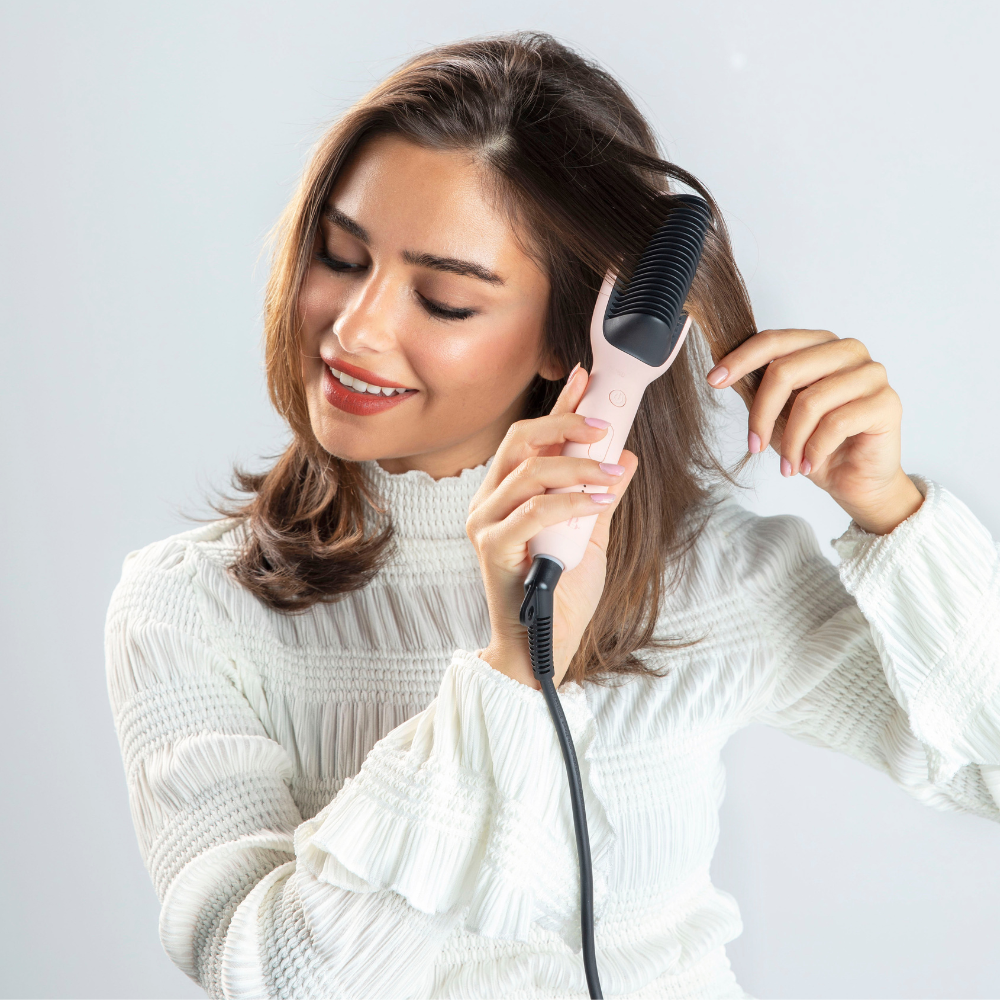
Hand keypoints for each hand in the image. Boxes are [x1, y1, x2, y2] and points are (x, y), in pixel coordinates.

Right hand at [466, 366, 638, 688]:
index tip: (585, 380)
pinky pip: (534, 510)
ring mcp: (485, 524)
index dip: (558, 407)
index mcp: (506, 495)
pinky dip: (570, 501)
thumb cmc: (560, 594)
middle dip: (564, 424)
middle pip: (520, 441)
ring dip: (577, 466)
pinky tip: (597, 501)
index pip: (529, 439)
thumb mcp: (589, 536)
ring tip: (611, 474)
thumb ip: (600, 496)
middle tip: (602, 425)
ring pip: (529, 472)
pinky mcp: (491, 548)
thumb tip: (624, 456)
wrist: (542, 648)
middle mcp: (488, 503)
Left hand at [706, 329, 923, 534]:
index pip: (775, 340)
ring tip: (787, 465)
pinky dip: (814, 449)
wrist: (854, 480)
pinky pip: (836, 423)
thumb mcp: (776, 414)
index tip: (713, 380)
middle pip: (786, 370)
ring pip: (810, 401)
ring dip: (790, 441)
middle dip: (761, 414)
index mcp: (820, 345)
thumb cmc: (814, 443)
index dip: (740, 359)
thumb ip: (756, 388)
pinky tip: (808, 464)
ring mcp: (871, 374)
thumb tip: (720, 371)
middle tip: (753, 446)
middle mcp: (848, 351)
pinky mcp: (886, 403)